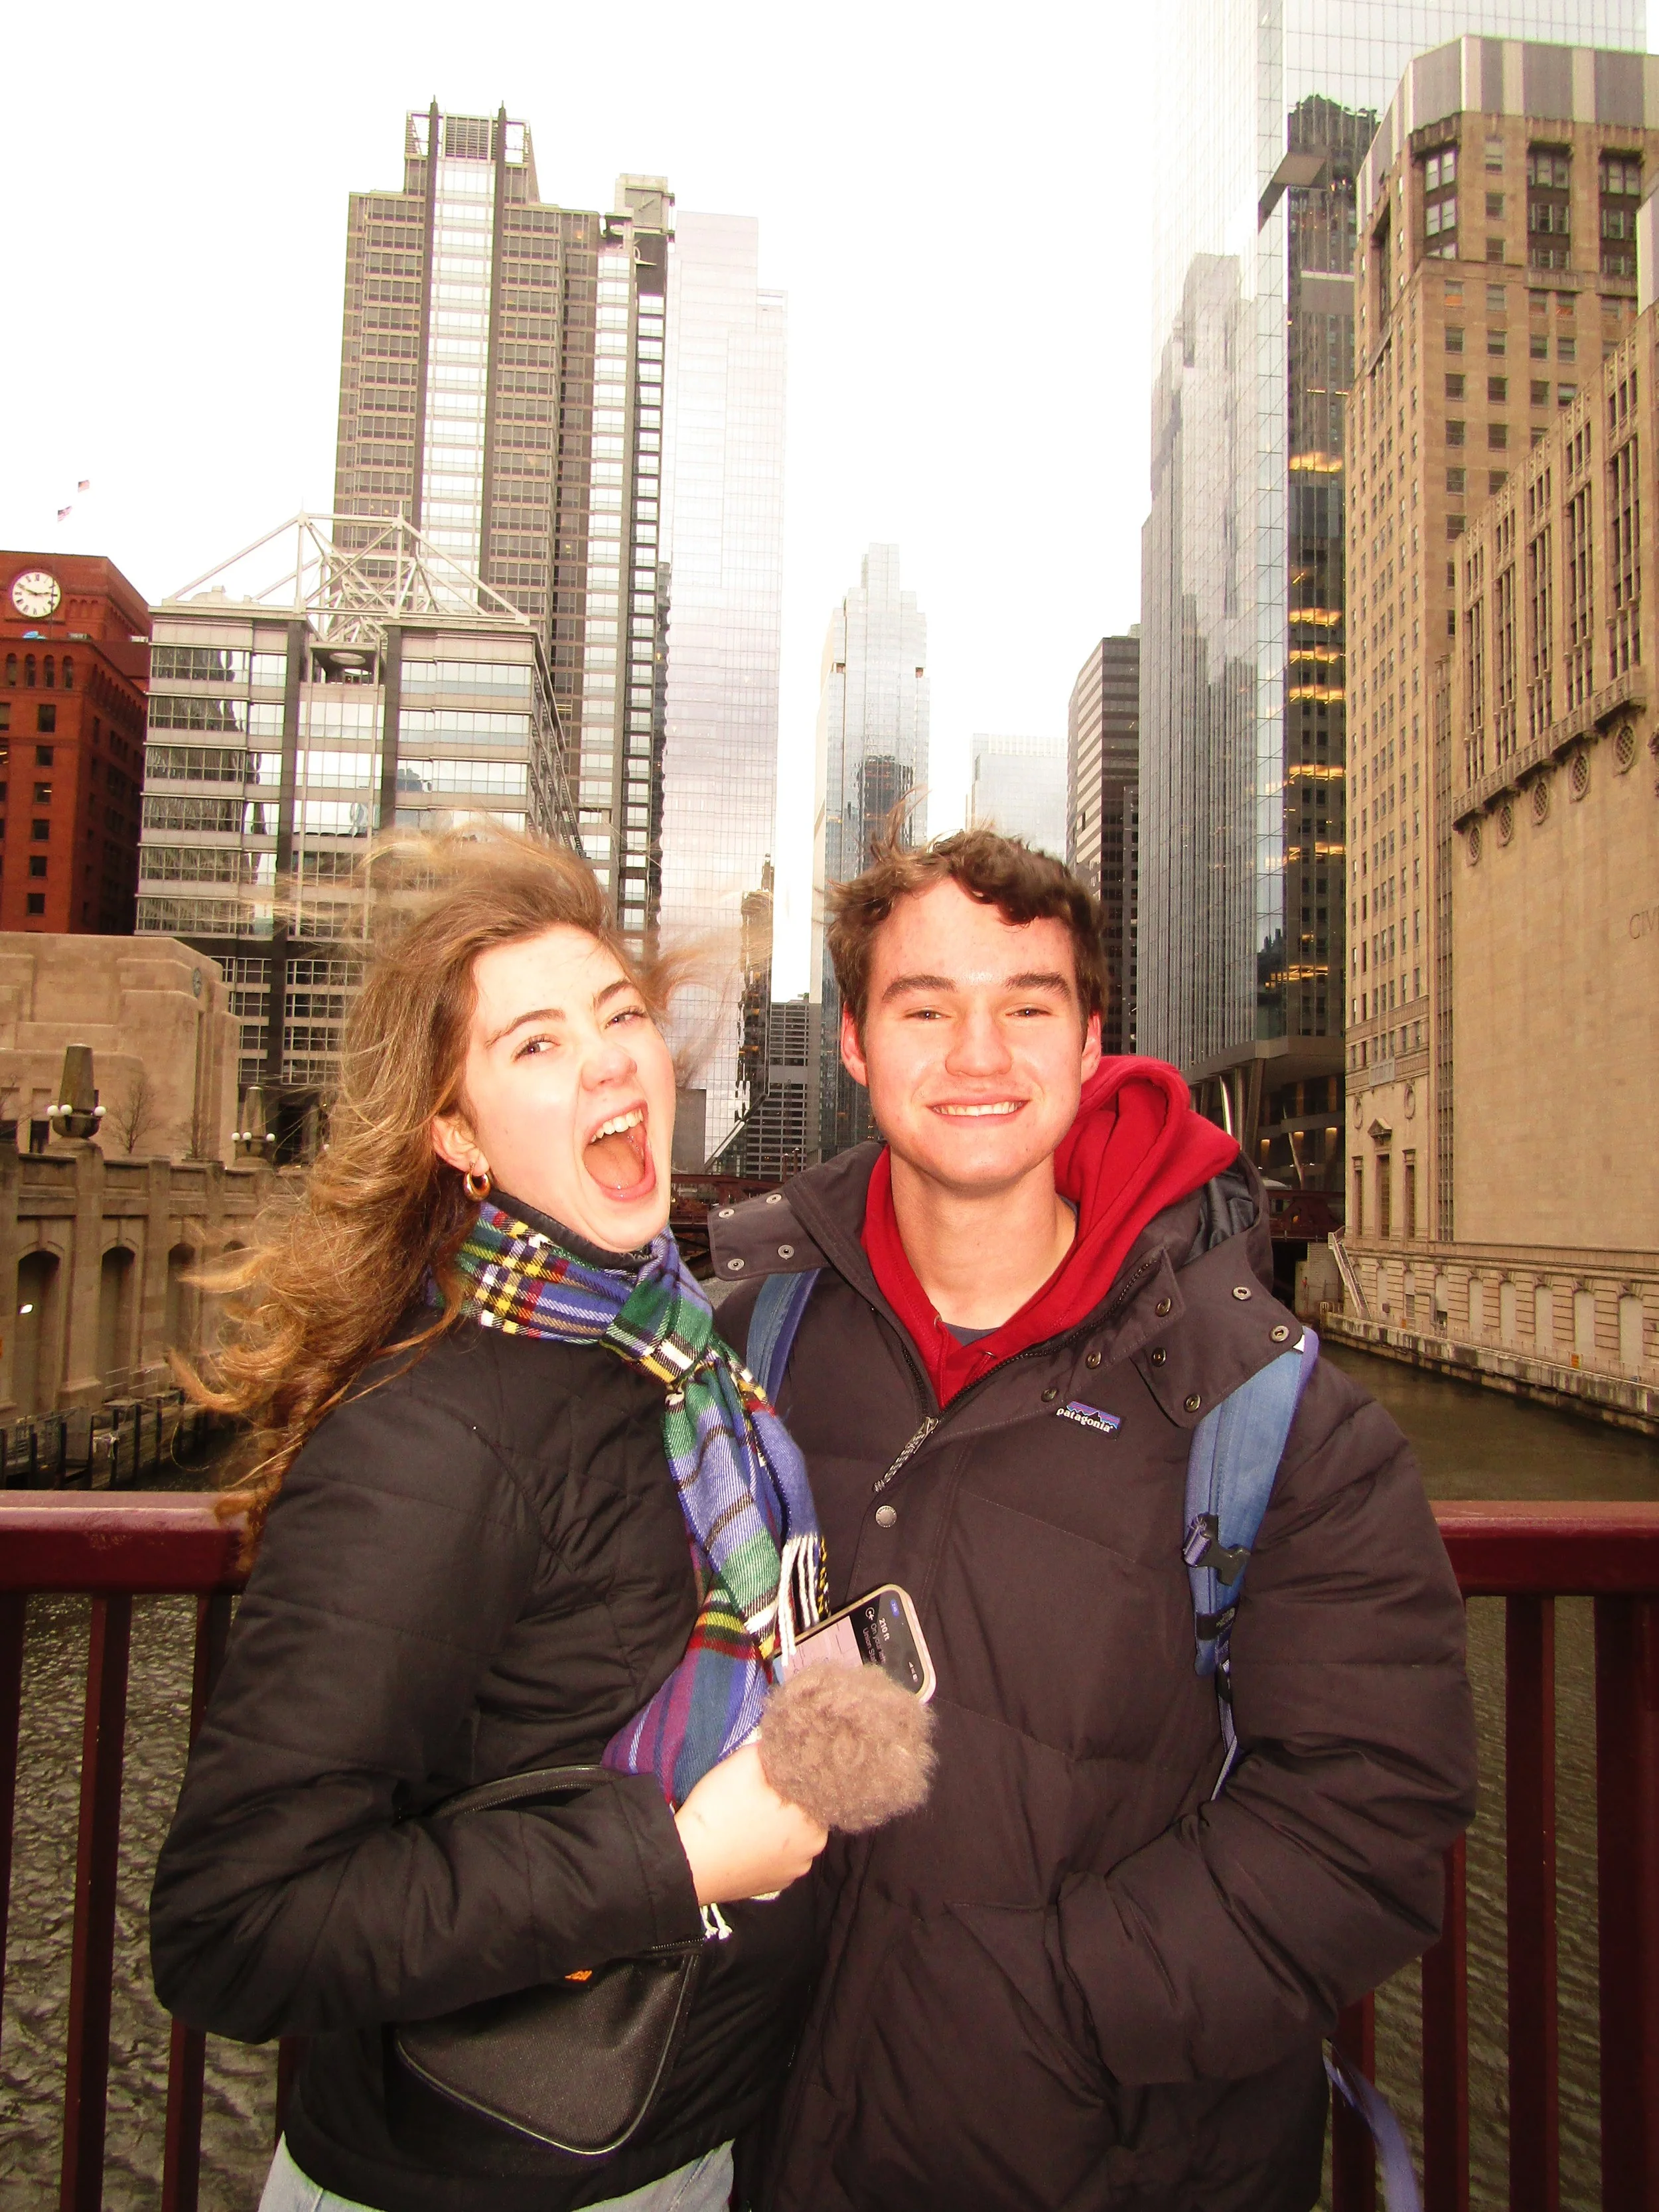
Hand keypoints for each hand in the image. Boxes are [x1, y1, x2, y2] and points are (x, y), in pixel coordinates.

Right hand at [674, 1743, 827, 1904]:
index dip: (797, 1773)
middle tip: (760, 1787)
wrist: (687, 1864)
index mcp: (815, 1823)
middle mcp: (812, 1852)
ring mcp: (792, 1872)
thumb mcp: (745, 1762)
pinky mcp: (772, 1885)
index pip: (816, 1788)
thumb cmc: (720, 1811)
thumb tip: (787, 1743)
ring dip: (778, 1823)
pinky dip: (767, 1844)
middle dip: (788, 1798)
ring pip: (791, 1835)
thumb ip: (774, 1748)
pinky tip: (748, 1835)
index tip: (778, 1765)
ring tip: (751, 1812)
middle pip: (805, 1811)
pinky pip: (777, 1855)